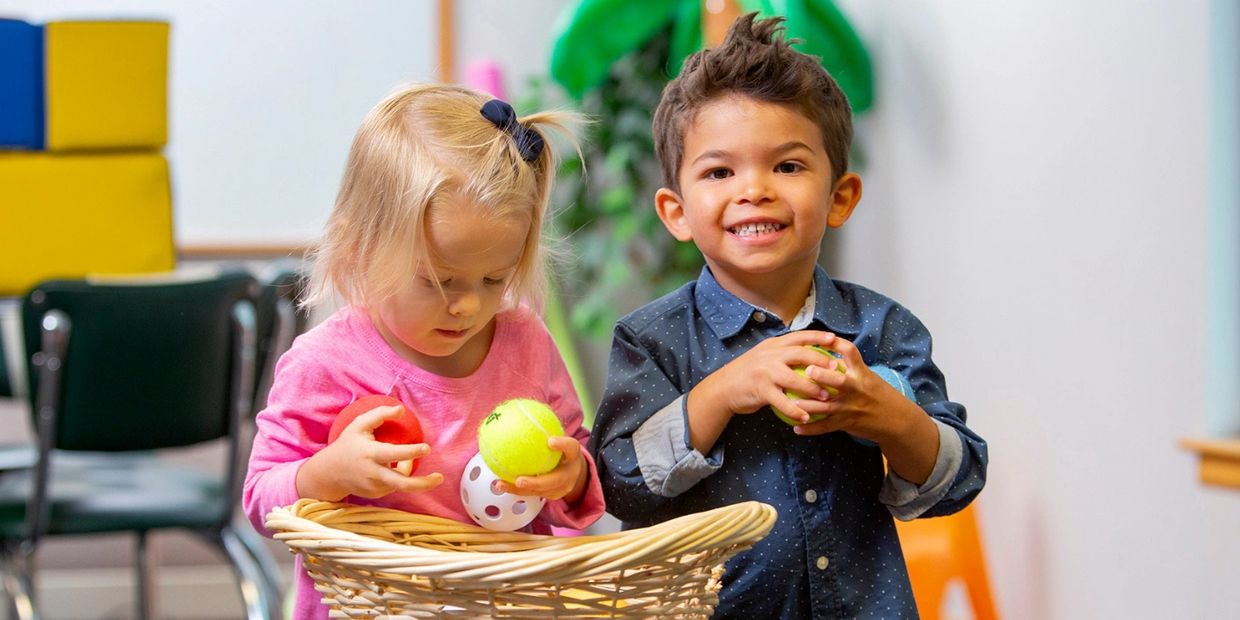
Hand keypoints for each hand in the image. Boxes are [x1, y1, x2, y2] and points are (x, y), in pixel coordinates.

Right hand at [297, 404, 443, 500]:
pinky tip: (387, 468)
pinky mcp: (376, 495)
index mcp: (371, 454)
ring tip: (403, 459)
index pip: (395, 455)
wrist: (329, 473)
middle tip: (440, 477)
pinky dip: (397, 475)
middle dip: (423, 483)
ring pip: (400, 481)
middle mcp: (374, 474)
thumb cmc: (347, 444)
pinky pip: (394, 485)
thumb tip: (401, 409)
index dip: (412, 452)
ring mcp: (375, 487)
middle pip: (403, 484)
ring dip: (407, 470)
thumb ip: (380, 414)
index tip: (427, 448)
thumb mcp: (359, 425)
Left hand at [495, 436, 586, 501]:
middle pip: (555, 481)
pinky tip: (500, 483)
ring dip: (518, 490)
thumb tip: (521, 409)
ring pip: (540, 492)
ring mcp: (562, 487)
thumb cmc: (562, 449)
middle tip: (520, 480)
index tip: (550, 441)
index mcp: (573, 455)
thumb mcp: (559, 437)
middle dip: (536, 482)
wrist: (575, 470)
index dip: (563, 445)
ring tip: (501, 484)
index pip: (571, 448)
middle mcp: (570, 474)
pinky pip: (532, 493)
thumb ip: (545, 427)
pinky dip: (515, 489)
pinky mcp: (552, 495)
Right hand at [696, 330, 840, 422]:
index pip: (798, 336)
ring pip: (794, 379)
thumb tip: (806, 353)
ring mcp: (764, 372)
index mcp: (772, 345)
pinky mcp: (760, 390)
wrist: (723, 388)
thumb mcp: (763, 356)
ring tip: (826, 396)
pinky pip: (782, 402)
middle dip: (821, 361)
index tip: (834, 339)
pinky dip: (795, 410)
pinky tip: (806, 417)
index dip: (817, 337)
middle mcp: (769, 355)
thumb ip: (781, 354)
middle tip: (837, 369)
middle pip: (800, 354)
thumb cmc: (747, 373)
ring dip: (812, 388)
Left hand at [792, 334, 921, 441]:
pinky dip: (810, 429)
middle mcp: (856, 388)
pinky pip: (825, 426)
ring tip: (789, 402)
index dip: (836, 343)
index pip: (849, 352)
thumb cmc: (879, 395)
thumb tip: (826, 354)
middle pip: (838, 380)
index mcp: (861, 373)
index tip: (821, 337)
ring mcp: (850, 407)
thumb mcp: (868, 377)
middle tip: (807, 370)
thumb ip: (849, 367)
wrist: (897, 420)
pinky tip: (796, 428)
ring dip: (807, 405)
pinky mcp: (847, 423)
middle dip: (822, 375)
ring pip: (825, 406)